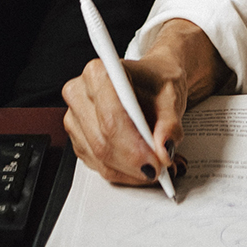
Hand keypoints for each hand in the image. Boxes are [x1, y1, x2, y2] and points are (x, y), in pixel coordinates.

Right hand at [62, 19, 223, 185]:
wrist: (151, 83)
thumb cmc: (156, 83)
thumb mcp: (171, 96)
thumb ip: (170, 124)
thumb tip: (164, 149)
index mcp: (98, 73)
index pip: (110, 118)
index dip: (133, 146)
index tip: (156, 161)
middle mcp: (79, 94)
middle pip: (102, 142)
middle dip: (134, 163)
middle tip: (161, 169)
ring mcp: (74, 119)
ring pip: (100, 159)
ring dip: (131, 171)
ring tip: (158, 166)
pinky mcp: (78, 140)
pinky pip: (98, 166)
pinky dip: (125, 173)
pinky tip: (143, 165)